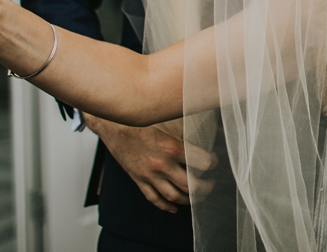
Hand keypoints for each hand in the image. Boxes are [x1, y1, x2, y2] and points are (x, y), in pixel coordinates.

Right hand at [85, 116, 217, 212]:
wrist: (112, 124)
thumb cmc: (139, 119)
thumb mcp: (165, 121)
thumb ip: (183, 130)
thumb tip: (202, 128)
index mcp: (171, 147)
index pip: (201, 162)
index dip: (212, 163)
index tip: (214, 161)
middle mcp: (161, 165)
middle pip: (190, 185)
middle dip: (204, 188)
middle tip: (210, 185)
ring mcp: (149, 175)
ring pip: (174, 196)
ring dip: (189, 200)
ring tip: (197, 196)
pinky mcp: (138, 180)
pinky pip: (154, 198)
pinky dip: (166, 206)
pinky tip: (174, 208)